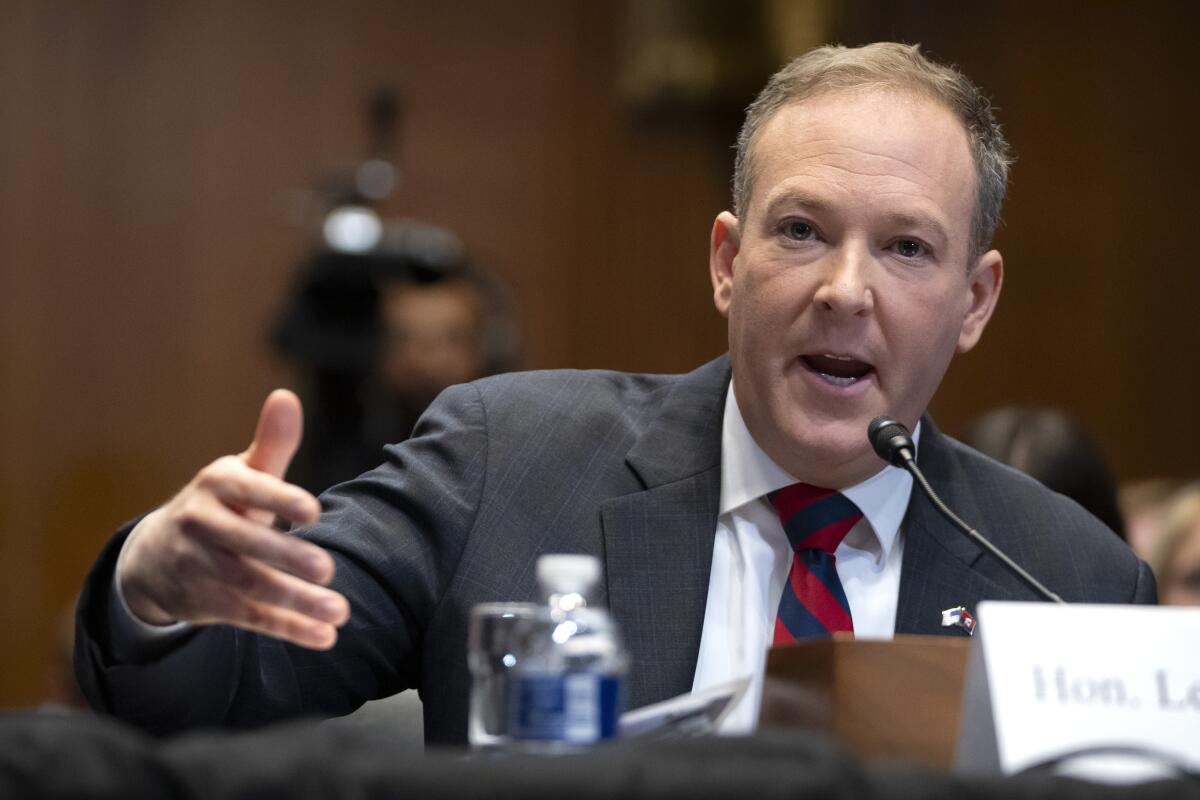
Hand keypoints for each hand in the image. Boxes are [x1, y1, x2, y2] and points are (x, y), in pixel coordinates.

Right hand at [118, 390, 349, 649]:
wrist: (155, 555)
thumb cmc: (222, 504)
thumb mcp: (241, 472)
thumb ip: (272, 443)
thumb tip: (287, 397)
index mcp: (216, 486)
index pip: (248, 491)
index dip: (279, 500)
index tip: (314, 510)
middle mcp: (203, 526)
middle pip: (247, 546)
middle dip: (288, 559)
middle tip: (329, 569)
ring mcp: (201, 569)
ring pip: (250, 587)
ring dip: (296, 603)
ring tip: (340, 612)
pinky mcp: (208, 604)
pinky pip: (251, 618)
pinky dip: (289, 629)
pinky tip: (325, 636)